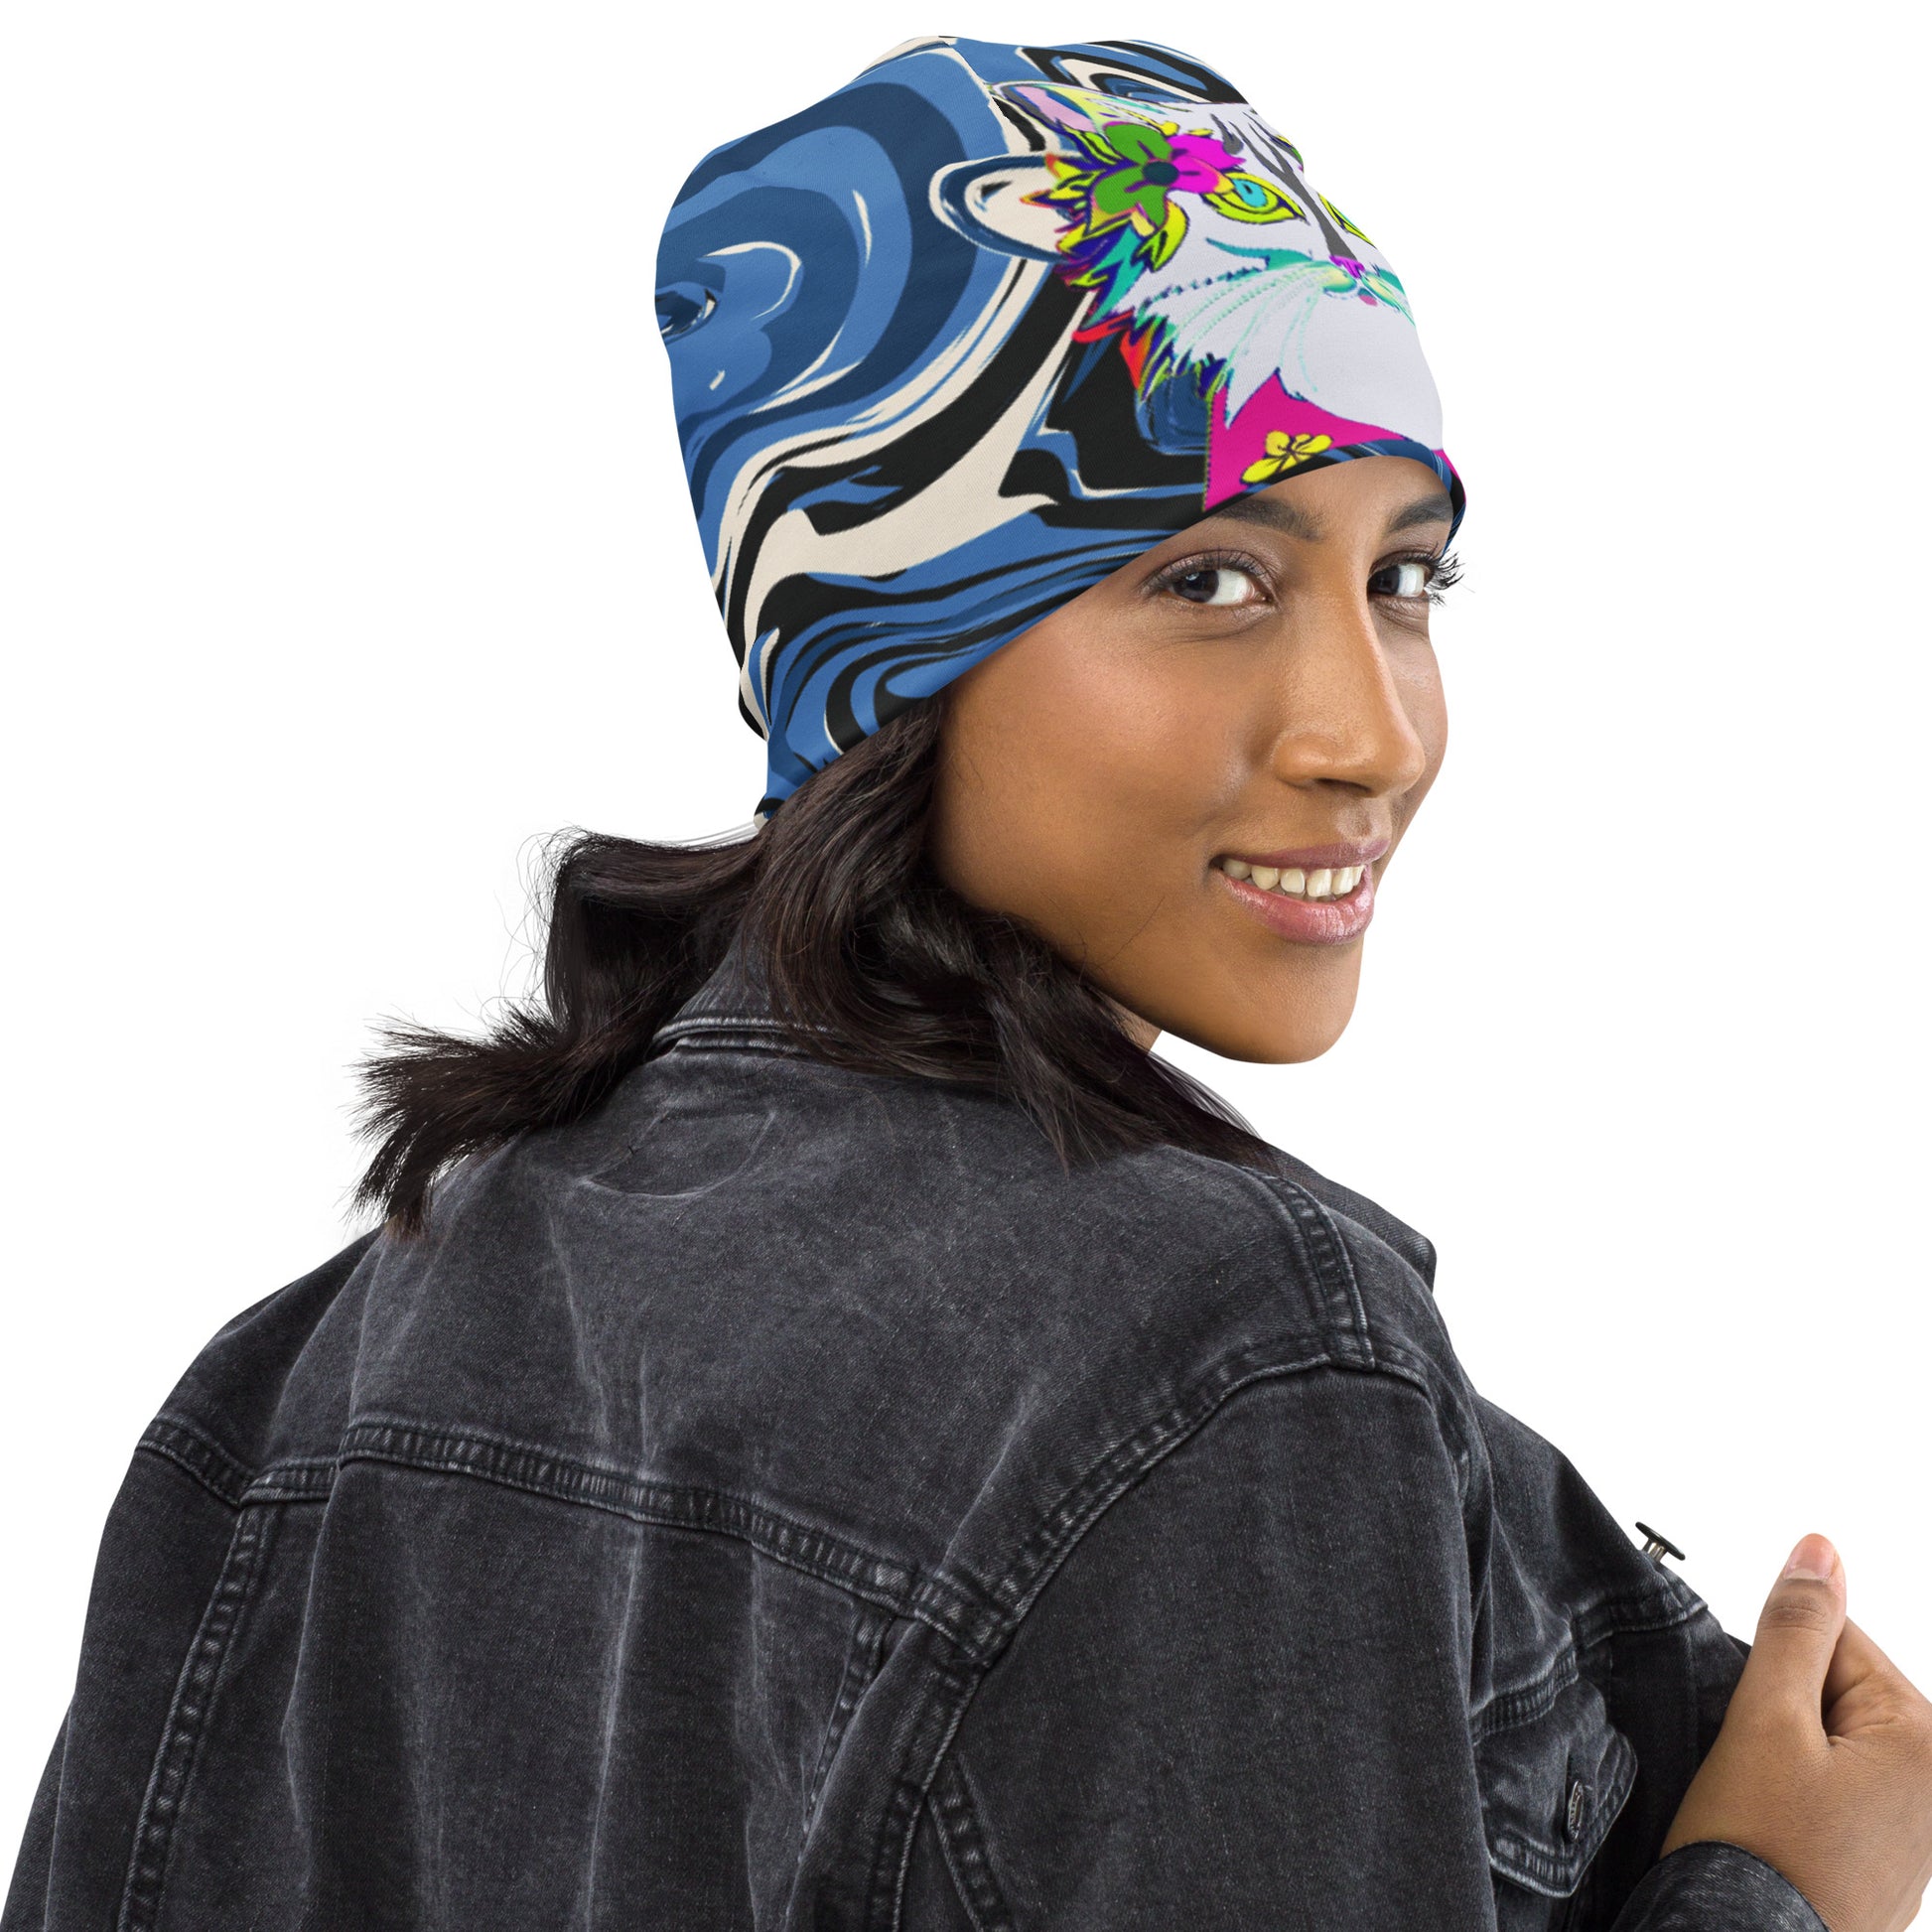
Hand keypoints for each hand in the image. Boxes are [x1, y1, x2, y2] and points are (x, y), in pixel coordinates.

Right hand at [1659, 1534, 1931, 1930]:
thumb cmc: (1762, 1854)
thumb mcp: (1765, 1719)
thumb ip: (1793, 1627)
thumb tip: (1820, 1550)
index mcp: (1926, 1737)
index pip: (1831, 1638)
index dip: (1771, 1668)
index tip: (1758, 1729)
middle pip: (1831, 1687)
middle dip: (1779, 1715)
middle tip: (1759, 1775)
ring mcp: (1915, 1825)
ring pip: (1824, 1738)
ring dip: (1782, 1757)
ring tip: (1766, 1808)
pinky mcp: (1884, 1856)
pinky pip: (1829, 1788)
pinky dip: (1792, 1797)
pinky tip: (1778, 1831)